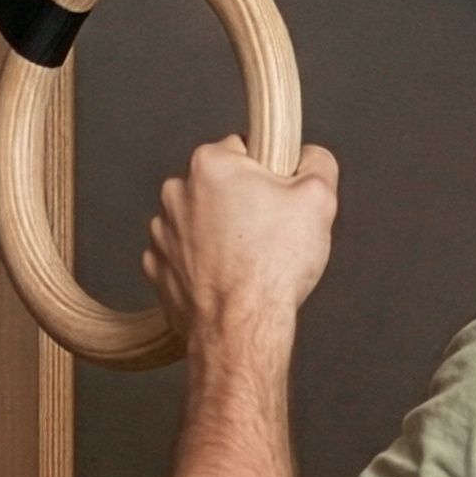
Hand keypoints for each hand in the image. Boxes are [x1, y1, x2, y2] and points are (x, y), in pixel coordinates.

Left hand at [142, 135, 339, 346]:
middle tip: (267, 234)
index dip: (267, 173)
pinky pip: (183, 256)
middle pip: (218, 186)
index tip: (278, 199)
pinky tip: (225, 279)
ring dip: (218, 234)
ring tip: (246, 261)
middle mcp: (175, 192)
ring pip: (198, 221)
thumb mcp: (319, 198)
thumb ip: (316, 162)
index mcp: (210, 164)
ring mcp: (161, 232)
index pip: (242, 149)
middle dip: (240, 203)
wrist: (242, 327)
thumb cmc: (274, 265)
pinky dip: (201, 264)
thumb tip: (308, 156)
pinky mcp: (156, 267)